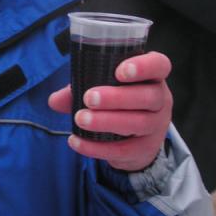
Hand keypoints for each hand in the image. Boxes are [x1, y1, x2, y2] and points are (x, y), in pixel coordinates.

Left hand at [48, 51, 171, 171]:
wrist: (135, 137)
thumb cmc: (117, 100)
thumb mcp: (102, 87)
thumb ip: (79, 88)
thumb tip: (55, 100)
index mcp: (152, 76)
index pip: (159, 65)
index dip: (143, 67)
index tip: (120, 71)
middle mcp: (160, 99)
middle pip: (148, 97)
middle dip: (117, 97)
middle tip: (89, 98)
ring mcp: (156, 125)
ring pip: (138, 123)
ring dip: (106, 121)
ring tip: (80, 120)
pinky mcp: (145, 149)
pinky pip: (124, 150)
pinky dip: (97, 148)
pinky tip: (76, 142)